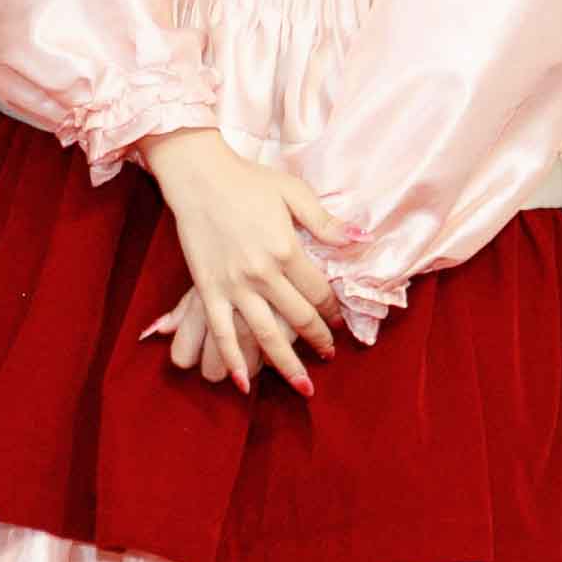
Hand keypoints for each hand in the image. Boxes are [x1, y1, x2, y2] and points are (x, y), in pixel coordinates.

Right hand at [138, 128, 341, 393]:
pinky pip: (222, 332)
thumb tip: (362, 238)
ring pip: (265, 335)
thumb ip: (326, 222)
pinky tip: (244, 383)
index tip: (340, 320)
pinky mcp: (208, 290)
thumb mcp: (293, 193)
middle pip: (298, 318)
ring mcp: (234, 285)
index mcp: (287, 250)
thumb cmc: (248, 181)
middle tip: (329, 354)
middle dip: (318, 340)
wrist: (199, 176)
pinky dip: (233, 360)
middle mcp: (263, 274)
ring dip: (286, 365)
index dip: (333, 310)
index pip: (319, 292)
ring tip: (303, 386)